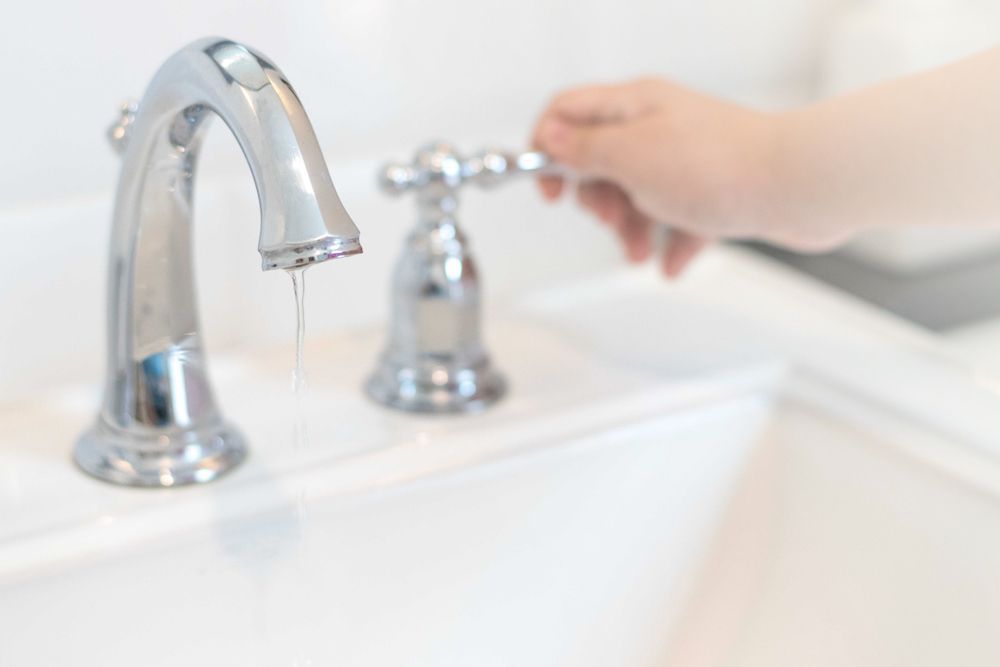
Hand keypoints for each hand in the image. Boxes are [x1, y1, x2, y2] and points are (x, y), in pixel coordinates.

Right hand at [532, 79, 811, 276]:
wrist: (798, 187)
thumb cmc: (720, 168)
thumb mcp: (630, 157)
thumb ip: (584, 149)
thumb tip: (550, 137)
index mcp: (635, 105)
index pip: (568, 112)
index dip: (547, 149)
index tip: (548, 190)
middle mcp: (660, 126)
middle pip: (601, 161)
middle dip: (598, 201)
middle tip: (611, 220)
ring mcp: (688, 157)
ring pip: (638, 194)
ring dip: (633, 229)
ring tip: (642, 252)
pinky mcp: (714, 188)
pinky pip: (677, 217)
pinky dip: (670, 241)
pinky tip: (671, 263)